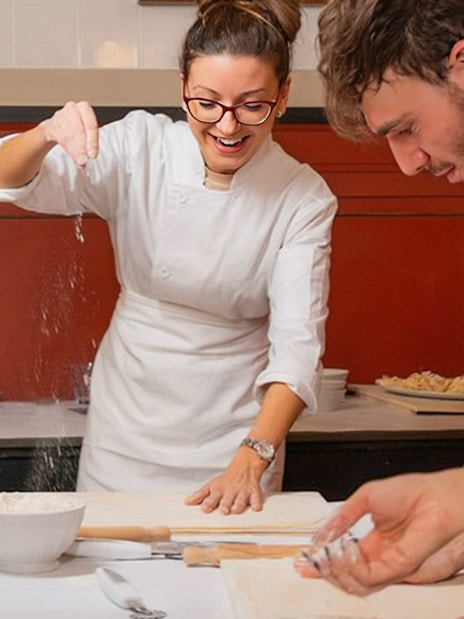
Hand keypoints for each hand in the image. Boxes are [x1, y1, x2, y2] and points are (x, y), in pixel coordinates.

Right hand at [40, 101, 98, 167]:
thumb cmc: (76, 130)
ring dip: (74, 151)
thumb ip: (87, 149)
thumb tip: (83, 163)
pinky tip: (71, 154)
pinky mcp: (51, 123)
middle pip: (79, 130)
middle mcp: (73, 109)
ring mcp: (60, 115)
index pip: (91, 125)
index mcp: (85, 109)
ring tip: (79, 161)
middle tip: (83, 161)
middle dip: (81, 148)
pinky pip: (59, 136)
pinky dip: (66, 148)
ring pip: (68, 135)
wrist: (57, 127)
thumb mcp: (86, 137)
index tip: (92, 155)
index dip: (92, 142)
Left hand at [184, 449, 267, 514]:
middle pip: (227, 500)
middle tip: (223, 510)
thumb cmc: (227, 479)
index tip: (204, 508)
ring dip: (238, 505)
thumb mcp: (211, 485)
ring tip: (235, 509)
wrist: (244, 466)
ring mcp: (242, 493)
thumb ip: (199, 495)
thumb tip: (186, 502)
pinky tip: (255, 507)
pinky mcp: (254, 493)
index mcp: (218, 491)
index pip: (211, 498)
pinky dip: (256, 503)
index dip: (208, 504)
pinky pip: (256, 499)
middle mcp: (230, 492)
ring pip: (240, 501)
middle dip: (225, 505)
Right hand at [294, 469, 463, 594]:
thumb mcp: (365, 497)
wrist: (436, 494)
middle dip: (325, 571)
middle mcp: (381, 557)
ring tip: (329, 553)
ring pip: (356, 583)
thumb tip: (324, 533)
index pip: (344, 560)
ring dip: (336, 570)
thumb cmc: (412, 492)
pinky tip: (346, 550)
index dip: (323, 563)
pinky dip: (352, 566)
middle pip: (347, 577)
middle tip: (312, 560)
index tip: (305, 562)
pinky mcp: (399, 567)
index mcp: (373, 542)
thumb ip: (343, 516)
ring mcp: (390, 564)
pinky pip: (370, 576)